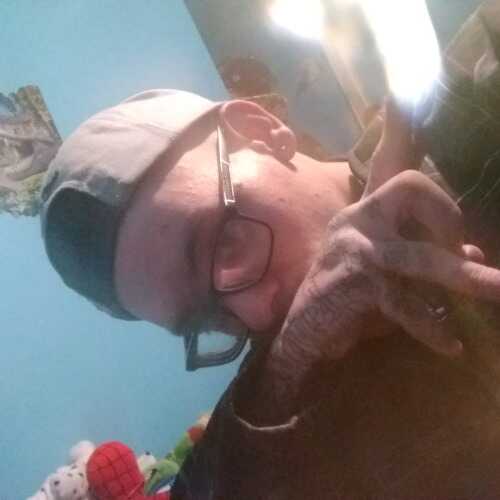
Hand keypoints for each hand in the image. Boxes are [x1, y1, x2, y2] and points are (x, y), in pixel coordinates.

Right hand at [266, 99, 499, 409]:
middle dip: (449, 215)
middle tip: (468, 249)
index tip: (402, 94)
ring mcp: (354, 249)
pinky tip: (451, 343)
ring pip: (420, 255)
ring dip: (465, 276)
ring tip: (498, 288)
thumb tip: (474, 254)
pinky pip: (405, 302)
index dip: (400, 128)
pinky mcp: (353, 283)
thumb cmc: (343, 298)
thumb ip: (422, 256)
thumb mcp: (386, 271)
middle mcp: (356, 219)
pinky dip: (432, 326)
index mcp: (364, 211)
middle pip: (409, 186)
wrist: (301, 331)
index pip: (388, 162)